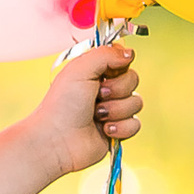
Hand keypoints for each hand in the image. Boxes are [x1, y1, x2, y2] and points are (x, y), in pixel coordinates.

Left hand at [31, 37, 141, 178]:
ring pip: (136, 103)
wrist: (57, 140)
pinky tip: (103, 130)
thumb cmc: (62, 104)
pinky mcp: (117, 130)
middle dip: (117, 89)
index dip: (119, 66)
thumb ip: (106, 54)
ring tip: (96, 116)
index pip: (122, 60)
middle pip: (133, 80)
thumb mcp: (80, 69)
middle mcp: (104, 89)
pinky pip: (135, 124)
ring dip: (116, 109)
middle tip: (97, 96)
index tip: (106, 73)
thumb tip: (130, 53)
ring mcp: (111, 109)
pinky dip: (120, 127)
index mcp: (94, 71)